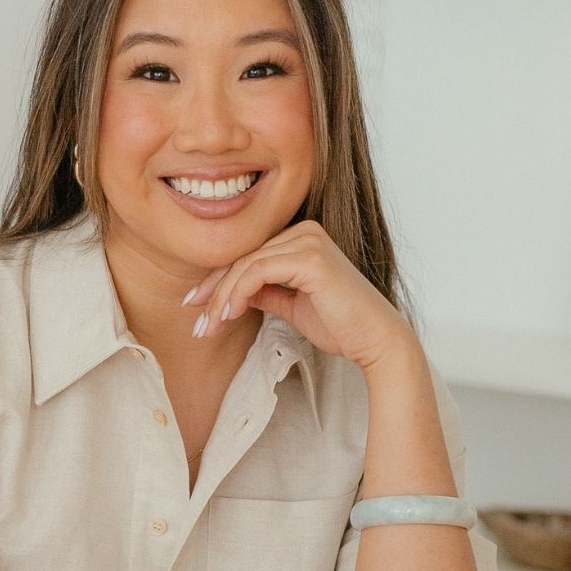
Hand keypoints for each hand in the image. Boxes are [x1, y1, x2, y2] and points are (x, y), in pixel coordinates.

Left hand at [183, 219, 412, 369]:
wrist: (374, 340)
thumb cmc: (340, 325)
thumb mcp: (290, 304)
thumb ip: (264, 291)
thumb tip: (230, 293)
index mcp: (301, 237)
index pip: (248, 255)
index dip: (218, 281)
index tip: (196, 308)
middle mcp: (305, 231)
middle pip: (243, 257)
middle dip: (214, 292)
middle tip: (196, 323)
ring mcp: (308, 241)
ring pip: (246, 265)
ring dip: (222, 298)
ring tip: (209, 327)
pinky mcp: (310, 257)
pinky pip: (259, 271)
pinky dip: (238, 293)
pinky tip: (228, 315)